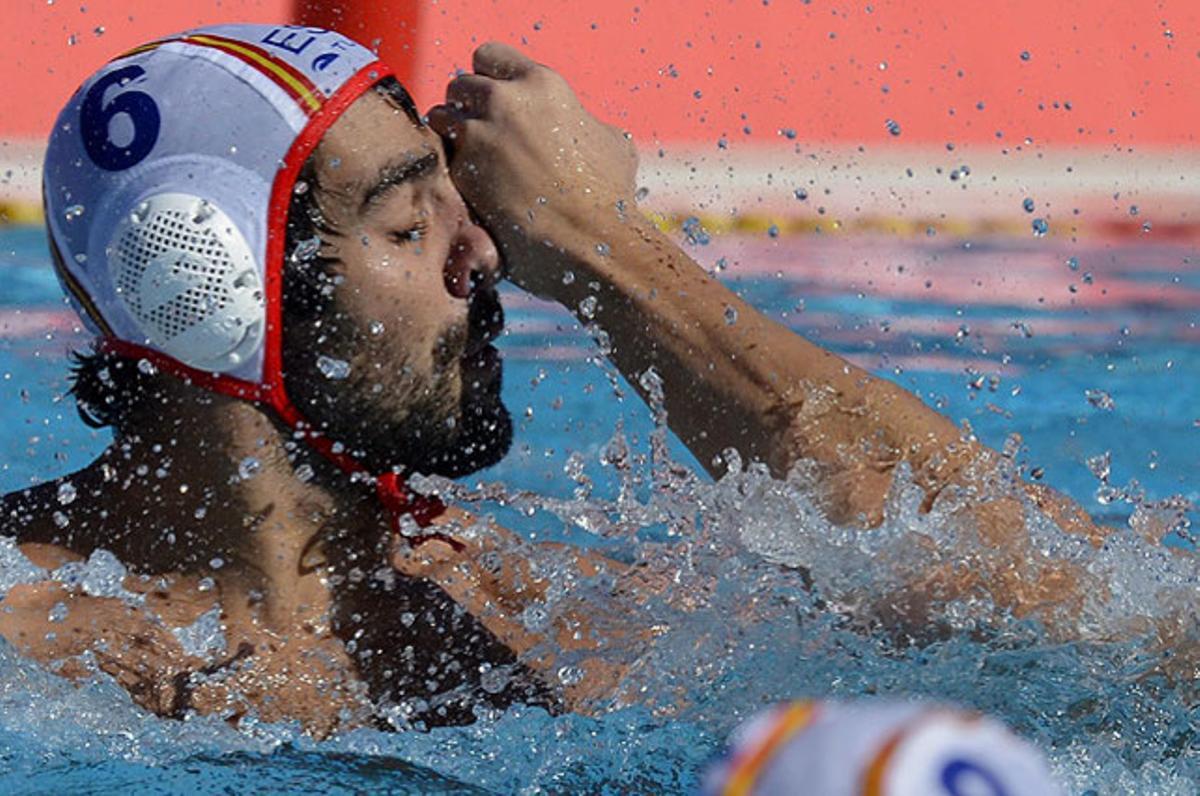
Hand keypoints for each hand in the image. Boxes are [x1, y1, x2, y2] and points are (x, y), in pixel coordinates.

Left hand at [427, 43, 638, 299]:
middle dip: (467, 108)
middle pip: (459, 86)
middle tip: (482, 137)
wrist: (596, 241)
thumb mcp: (610, 141)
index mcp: (541, 85)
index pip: (489, 57)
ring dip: (452, 136)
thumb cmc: (610, 195)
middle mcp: (505, 102)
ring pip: (440, 118)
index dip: (489, 79)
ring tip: (473, 162)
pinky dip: (452, 170)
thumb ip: (580, 120)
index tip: (495, 102)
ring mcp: (480, 137)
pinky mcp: (463, 174)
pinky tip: (472, 188)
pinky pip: (442, 159)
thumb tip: (577, 124)